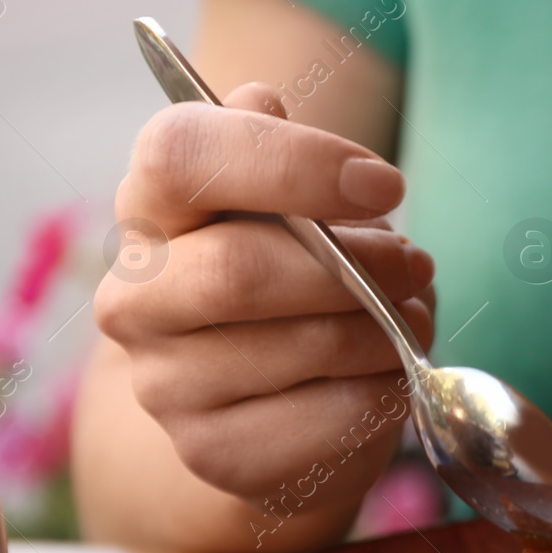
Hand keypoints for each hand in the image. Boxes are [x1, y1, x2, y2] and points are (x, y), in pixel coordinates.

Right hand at [95, 84, 433, 522]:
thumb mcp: (289, 204)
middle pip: (242, 270)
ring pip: (301, 347)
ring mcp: (165, 384)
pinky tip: (391, 379)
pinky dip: (381, 395)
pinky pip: (324, 420)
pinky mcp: (214, 453)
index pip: (182, 155)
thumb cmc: (291, 278)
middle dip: (359, 268)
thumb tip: (261, 99)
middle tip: (416, 266)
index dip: (295, 164)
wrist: (268, 406)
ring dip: (383, 333)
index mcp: (149, 208)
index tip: (387, 185)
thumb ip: (276, 150)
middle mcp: (134, 296)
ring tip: (409, 322)